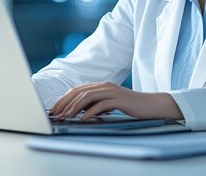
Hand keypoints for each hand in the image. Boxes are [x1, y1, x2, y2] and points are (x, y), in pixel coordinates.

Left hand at [49, 82, 183, 120]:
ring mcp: (112, 91)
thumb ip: (96, 105)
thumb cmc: (130, 106)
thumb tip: (79, 111)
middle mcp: (105, 86)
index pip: (77, 90)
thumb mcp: (110, 104)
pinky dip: (90, 112)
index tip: (55, 109)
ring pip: (87, 97)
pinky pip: (101, 105)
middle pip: (79, 92)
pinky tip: (83, 119)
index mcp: (101, 86)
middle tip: (55, 113)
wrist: (151, 105)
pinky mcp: (119, 99)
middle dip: (65, 102)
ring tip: (66, 116)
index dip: (64, 99)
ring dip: (74, 107)